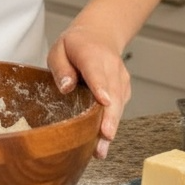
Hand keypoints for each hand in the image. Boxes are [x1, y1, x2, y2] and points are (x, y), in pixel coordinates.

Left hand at [47, 22, 131, 158]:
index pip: (96, 72)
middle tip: (105, 136)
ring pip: (119, 104)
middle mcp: (111, 67)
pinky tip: (103, 141)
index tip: (103, 101)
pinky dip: (112, 123)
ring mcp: (120, 78)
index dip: (100, 87)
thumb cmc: (77, 45)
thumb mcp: (60, 49)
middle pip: (113, 93)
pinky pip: (120, 108)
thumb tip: (66, 86)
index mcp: (92, 54)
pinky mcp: (124, 89)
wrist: (100, 35)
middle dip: (110, 116)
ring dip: (111, 126)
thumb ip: (60, 67)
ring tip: (101, 149)